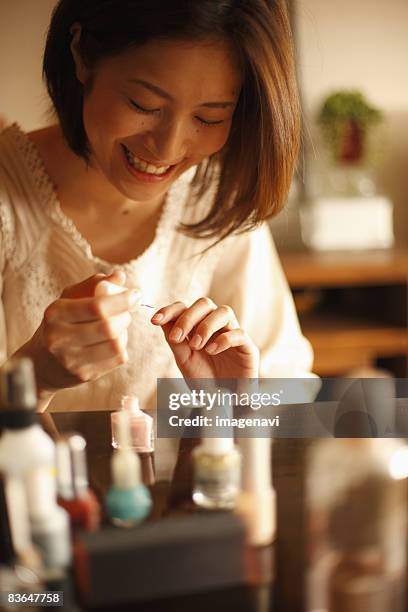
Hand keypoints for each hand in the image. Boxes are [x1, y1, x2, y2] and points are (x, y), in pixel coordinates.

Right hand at [16, 271, 139, 394]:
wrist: (41, 364)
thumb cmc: (60, 324)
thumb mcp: (69, 300)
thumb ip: (94, 285)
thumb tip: (119, 276)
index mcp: (55, 314)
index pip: (96, 307)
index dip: (122, 300)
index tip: (135, 295)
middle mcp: (59, 338)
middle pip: (108, 327)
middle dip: (125, 316)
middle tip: (128, 312)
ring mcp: (71, 360)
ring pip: (115, 345)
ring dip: (124, 332)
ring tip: (119, 326)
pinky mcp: (83, 375)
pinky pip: (117, 359)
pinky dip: (122, 347)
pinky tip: (113, 342)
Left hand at [151, 297, 259, 379]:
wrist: (223, 403)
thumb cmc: (204, 380)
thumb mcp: (184, 360)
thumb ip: (175, 340)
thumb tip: (161, 320)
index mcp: (199, 327)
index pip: (186, 308)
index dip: (170, 310)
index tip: (155, 320)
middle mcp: (217, 326)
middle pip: (205, 303)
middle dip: (188, 318)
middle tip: (178, 338)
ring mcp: (234, 334)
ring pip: (224, 311)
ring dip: (206, 326)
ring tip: (197, 346)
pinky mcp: (248, 348)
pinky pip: (239, 333)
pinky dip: (223, 339)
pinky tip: (212, 351)